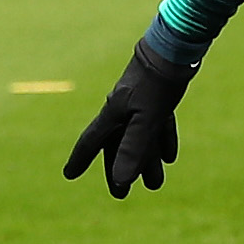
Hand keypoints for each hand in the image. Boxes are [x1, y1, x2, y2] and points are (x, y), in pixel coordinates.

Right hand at [62, 40, 195, 196]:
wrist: (174, 50)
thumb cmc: (156, 84)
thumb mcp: (146, 120)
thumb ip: (134, 148)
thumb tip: (122, 180)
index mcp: (114, 114)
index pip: (92, 141)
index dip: (81, 159)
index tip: (69, 174)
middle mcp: (123, 110)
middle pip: (117, 146)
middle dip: (119, 169)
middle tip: (121, 193)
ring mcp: (141, 103)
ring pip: (140, 138)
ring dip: (146, 161)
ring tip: (154, 183)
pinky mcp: (159, 97)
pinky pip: (157, 126)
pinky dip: (161, 141)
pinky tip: (169, 157)